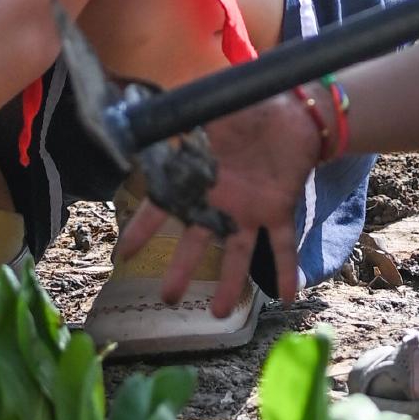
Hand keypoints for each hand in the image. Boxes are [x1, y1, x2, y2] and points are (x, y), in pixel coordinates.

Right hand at [115, 92, 319, 319]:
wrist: (294, 108)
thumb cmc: (249, 106)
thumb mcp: (211, 108)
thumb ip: (183, 116)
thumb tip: (146, 112)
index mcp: (198, 178)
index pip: (163, 207)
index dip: (142, 230)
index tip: (124, 254)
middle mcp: (220, 201)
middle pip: (197, 242)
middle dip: (181, 270)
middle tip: (168, 298)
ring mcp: (250, 209)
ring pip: (236, 253)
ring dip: (229, 283)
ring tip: (217, 313)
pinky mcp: (280, 209)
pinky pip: (283, 244)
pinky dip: (286, 269)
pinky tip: (287, 295)